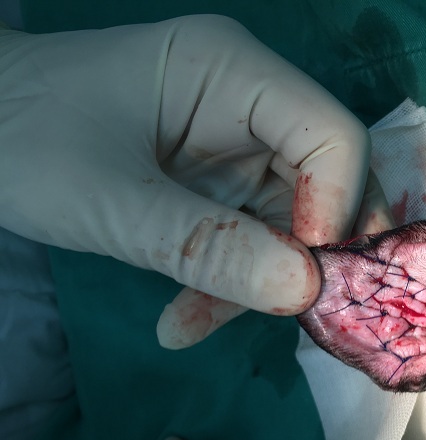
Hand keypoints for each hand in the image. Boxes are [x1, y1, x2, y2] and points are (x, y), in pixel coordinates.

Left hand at [0, 15, 391, 347]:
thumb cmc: (23, 139)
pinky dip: (229, 286)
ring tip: (190, 323)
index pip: (333, 136)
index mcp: (234, 73)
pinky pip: (254, 243)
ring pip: (294, 226)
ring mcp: (240, 149)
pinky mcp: (222, 188)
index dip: (337, 207)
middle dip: (307, 257)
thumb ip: (206, 246)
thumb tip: (304, 292)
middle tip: (284, 315)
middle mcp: (253, 106)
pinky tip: (182, 320)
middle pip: (329, 184)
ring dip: (258, 284)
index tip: (303, 275)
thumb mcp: (110, 200)